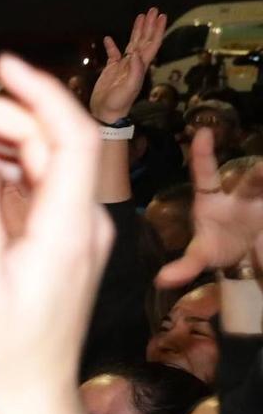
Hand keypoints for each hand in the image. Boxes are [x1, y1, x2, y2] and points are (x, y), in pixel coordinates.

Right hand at [0, 54, 107, 413]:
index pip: (71, 138)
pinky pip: (27, 185)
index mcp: (68, 227)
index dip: (41, 93)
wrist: (28, 396)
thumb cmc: (1, 351)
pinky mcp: (56, 237)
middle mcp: (79, 219)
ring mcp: (71, 227)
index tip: (1, 65)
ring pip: (33, 159)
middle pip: (43, 142)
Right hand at [87, 6, 166, 122]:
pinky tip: (108, 38)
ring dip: (137, 30)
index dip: (157, 30)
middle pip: (144, 40)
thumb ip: (135, 71)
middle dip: (149, 25)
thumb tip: (137, 53)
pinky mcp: (111, 69)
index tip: (160, 17)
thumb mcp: (129, 88)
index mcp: (140, 66)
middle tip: (153, 10)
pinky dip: (111, 45)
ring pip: (132, 43)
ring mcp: (123, 66)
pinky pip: (113, 54)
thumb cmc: (119, 103)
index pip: (152, 44)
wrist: (106, 113)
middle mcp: (134, 63)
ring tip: (140, 16)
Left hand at [158, 128, 262, 285]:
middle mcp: (241, 197)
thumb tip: (161, 280)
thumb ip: (184, 267)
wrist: (246, 255)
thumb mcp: (201, 256)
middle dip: (260, 175)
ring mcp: (261, 202)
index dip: (202, 154)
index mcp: (213, 200)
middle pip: (252, 184)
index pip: (205, 174)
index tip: (202, 133)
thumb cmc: (218, 245)